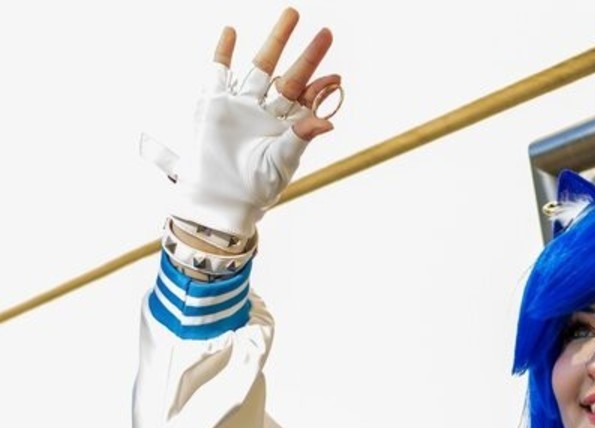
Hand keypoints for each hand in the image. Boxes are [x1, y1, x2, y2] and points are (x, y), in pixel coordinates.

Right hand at [141, 8, 340, 238]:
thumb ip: (301, 137)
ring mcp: (241, 104)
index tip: (337, 76)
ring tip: (293, 15)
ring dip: (276, 41)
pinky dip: (224, 52)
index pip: (307, 100)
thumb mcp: (281, 163)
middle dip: (307, 54)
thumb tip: (328, 121)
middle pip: (290, 76)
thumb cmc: (254, 189)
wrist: (219, 200)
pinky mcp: (215, 102)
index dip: (321, 86)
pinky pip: (220, 71)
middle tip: (326, 32)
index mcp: (285, 128)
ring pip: (261, 65)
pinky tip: (232, 32)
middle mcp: (266, 111)